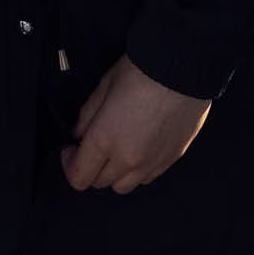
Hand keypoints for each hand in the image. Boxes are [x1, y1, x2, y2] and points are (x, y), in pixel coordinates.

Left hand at [61, 53, 209, 193]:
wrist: (184, 68)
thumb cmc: (143, 71)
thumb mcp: (104, 86)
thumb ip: (87, 115)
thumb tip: (79, 133)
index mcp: (105, 140)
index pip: (78, 177)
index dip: (69, 165)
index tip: (71, 149)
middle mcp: (128, 159)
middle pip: (100, 183)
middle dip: (90, 167)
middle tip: (91, 146)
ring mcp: (152, 163)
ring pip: (124, 187)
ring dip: (114, 173)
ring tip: (116, 150)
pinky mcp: (171, 159)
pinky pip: (147, 178)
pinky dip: (137, 170)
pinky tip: (138, 149)